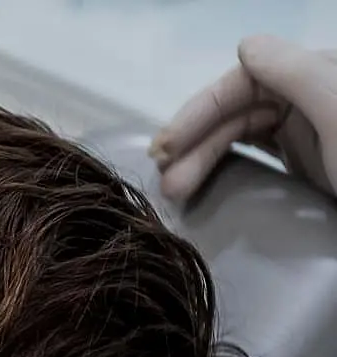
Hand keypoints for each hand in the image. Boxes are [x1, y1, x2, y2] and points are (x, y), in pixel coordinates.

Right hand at [151, 35, 336, 201]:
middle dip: (193, 147)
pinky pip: (252, 158)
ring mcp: (303, 130)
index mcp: (311, 73)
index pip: (239, 84)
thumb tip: (243, 46)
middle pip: (233, 115)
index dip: (197, 112)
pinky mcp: (304, 163)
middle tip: (164, 183)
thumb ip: (295, 73)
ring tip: (173, 192)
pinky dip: (223, 170)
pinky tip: (204, 187)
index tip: (167, 146)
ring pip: (238, 138)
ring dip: (200, 162)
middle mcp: (302, 96)